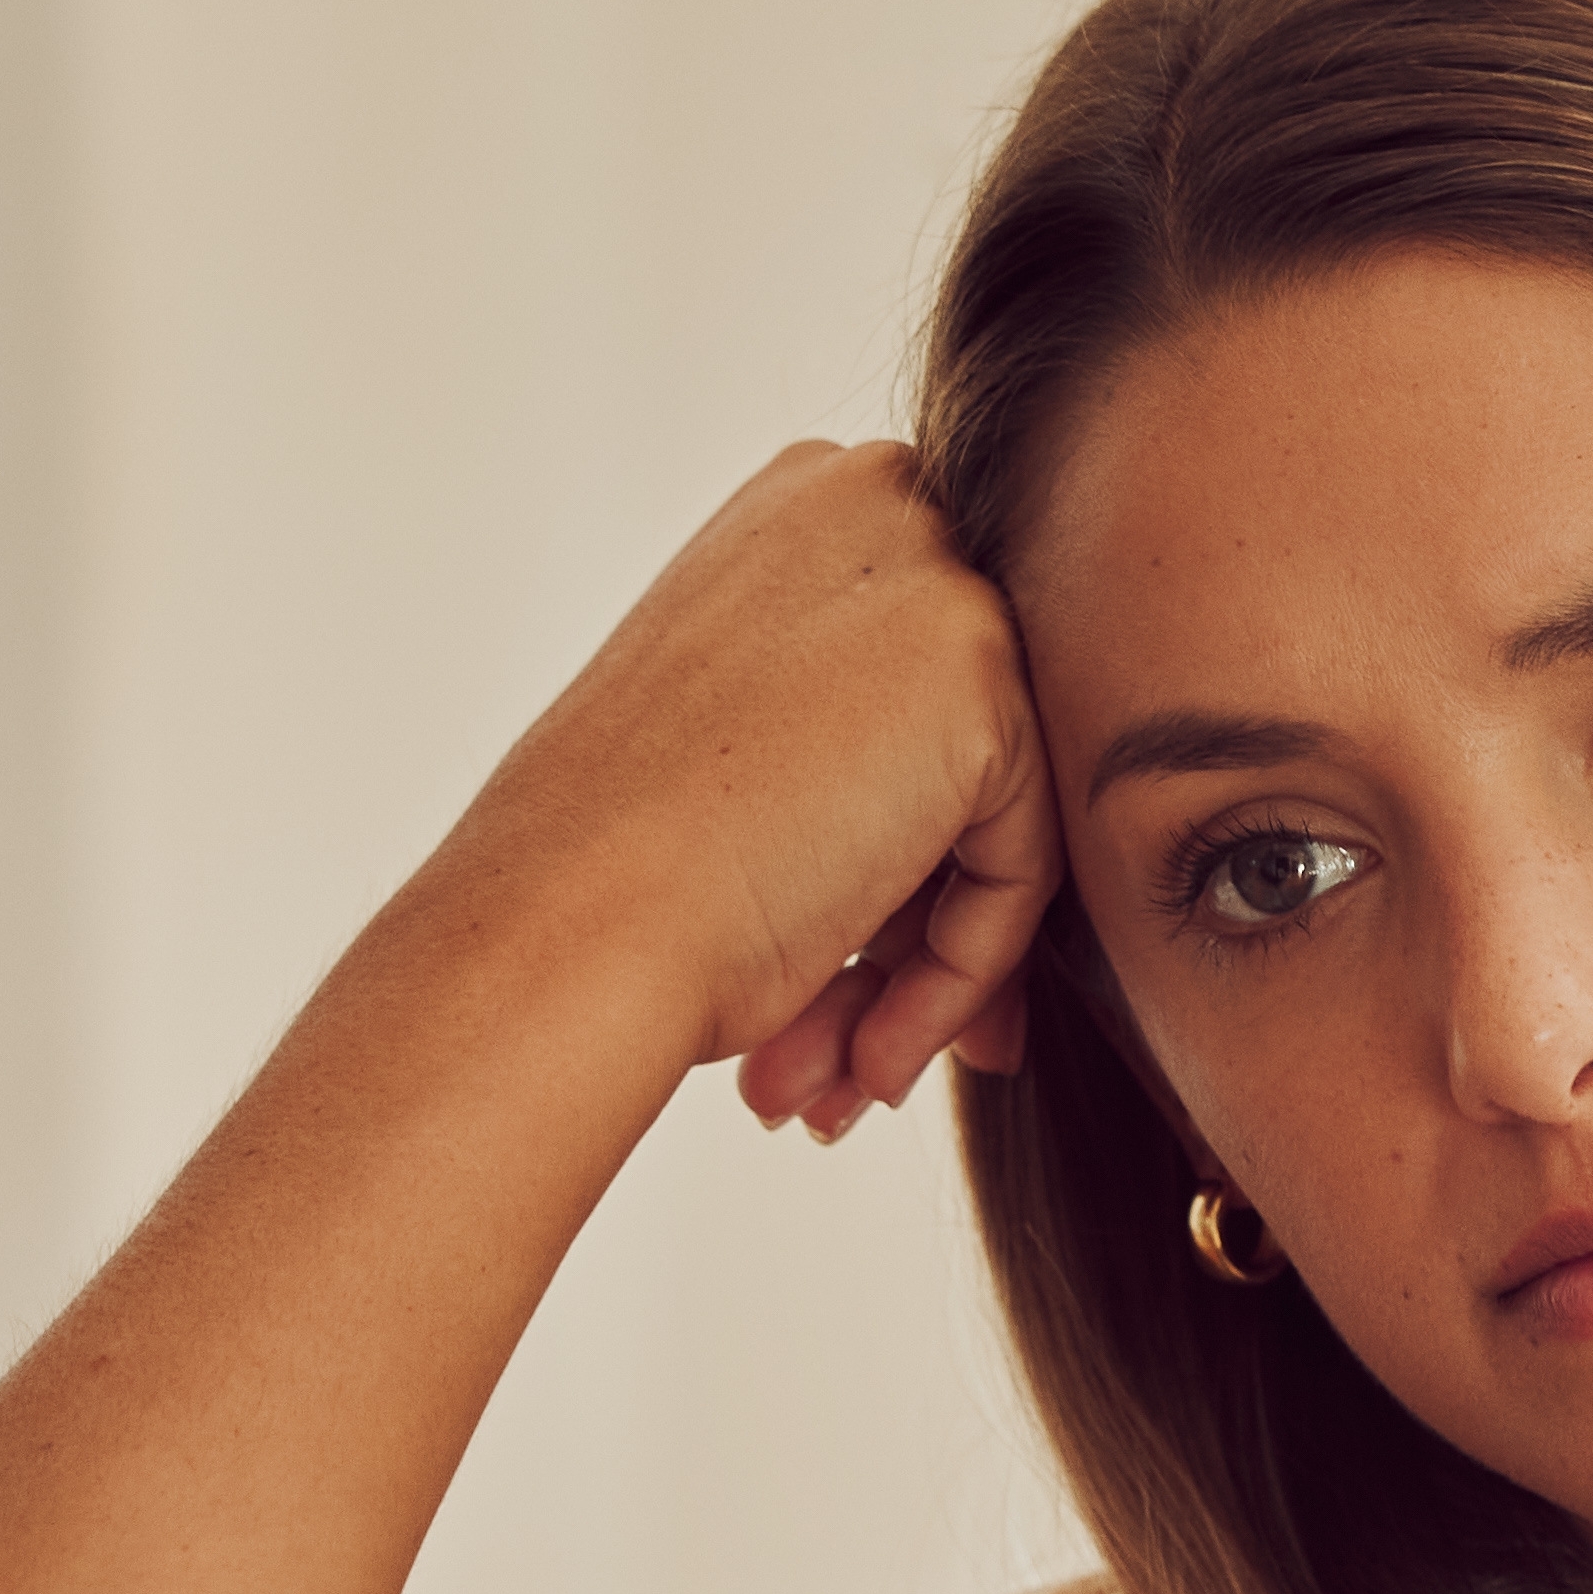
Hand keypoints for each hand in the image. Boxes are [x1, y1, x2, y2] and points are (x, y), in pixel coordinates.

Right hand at [407, 442, 1066, 1133]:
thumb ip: (857, 755)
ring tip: (832, 1084)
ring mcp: (935, 581)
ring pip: (998, 825)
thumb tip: (947, 845)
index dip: (894, 862)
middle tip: (848, 1060)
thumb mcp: (744, 764)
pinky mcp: (982, 674)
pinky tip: (867, 1061)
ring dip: (919, 983)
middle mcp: (874, 509)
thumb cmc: (611, 873)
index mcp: (805, 510)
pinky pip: (1021, 866)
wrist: (571, 926)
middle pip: (968, 759)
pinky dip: (957, 980)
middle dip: (913, 936)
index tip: (850, 985)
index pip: (918, 700)